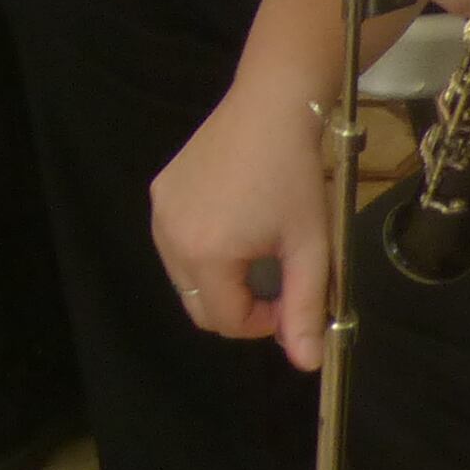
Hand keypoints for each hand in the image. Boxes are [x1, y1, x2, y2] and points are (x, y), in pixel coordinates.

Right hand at [150, 69, 337, 368]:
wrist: (271, 104)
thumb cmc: (295, 175)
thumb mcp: (311, 246)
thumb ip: (306, 308)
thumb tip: (306, 364)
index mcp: (205, 254)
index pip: (226, 322)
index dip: (264, 323)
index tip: (293, 298)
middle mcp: (169, 237)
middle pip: (200, 306)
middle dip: (239, 305)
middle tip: (276, 278)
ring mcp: (160, 212)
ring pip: (185, 277)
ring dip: (220, 280)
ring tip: (256, 249)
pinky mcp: (159, 191)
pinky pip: (176, 242)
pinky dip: (202, 249)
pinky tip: (233, 222)